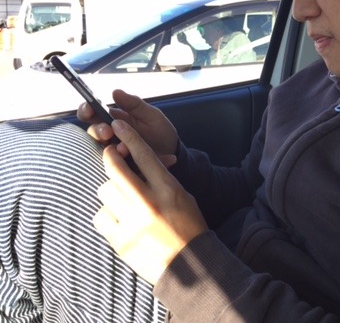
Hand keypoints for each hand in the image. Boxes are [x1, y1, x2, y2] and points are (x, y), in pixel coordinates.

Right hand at [78, 89, 178, 161]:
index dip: (86, 110)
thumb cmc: (160, 132)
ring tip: (124, 148)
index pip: (92, 113)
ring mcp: (113, 153)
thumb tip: (115, 92)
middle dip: (97, 131)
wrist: (173, 153)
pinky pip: (116, 166)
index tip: (90, 109)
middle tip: (108, 132)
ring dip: (110, 148)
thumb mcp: (151, 115)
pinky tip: (134, 158)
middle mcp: (109, 136)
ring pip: (100, 150)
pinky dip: (124, 162)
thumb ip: (134, 105)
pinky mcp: (120, 167)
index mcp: (113, 120)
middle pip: (93, 132)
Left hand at [93, 119, 207, 285]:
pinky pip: (100, 216)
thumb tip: (140, 163)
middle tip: (110, 154)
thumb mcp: (183, 197)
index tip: (119, 125)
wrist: (189, 265)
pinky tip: (118, 218)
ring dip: (111, 190)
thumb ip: (161, 180)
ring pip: (105, 191)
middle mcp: (148, 203)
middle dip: (110, 157)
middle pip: (116, 169)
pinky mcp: (119, 240)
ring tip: (121, 197)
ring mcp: (131, 222)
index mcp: (167, 189)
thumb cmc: (188, 226)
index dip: (129, 136)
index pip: (143, 154)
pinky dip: (106, 214)